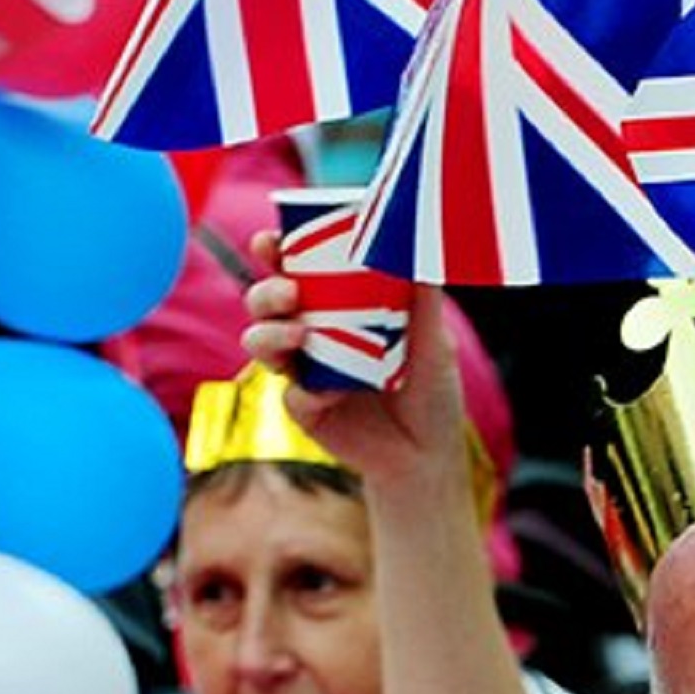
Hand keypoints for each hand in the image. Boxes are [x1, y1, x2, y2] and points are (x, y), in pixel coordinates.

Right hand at [238, 227, 472, 514]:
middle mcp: (310, 333)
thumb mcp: (435, 340)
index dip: (273, 250)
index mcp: (334, 305)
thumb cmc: (432, 389)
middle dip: (266, 291)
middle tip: (290, 292)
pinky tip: (334, 394)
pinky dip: (307, 391)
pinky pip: (291, 394)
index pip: (294, 268)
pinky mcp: (304, 410)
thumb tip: (422, 246)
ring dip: (269, 334)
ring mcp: (303, 371)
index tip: (270, 242)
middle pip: (264, 301)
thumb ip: (424, 299)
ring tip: (300, 336)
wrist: (428, 452)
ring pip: (259, 342)